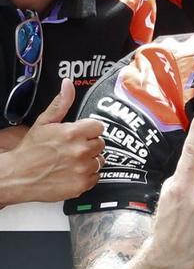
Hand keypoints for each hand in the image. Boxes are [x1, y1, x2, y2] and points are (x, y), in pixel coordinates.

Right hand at [11, 78, 104, 200]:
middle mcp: (80, 150)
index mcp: (73, 133)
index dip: (88, 130)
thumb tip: (68, 84)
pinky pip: (97, 176)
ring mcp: (82, 169)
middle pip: (100, 143)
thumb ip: (61, 103)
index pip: (99, 127)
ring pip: (99, 160)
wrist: (17, 176)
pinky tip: (72, 172)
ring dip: (89, 160)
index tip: (79, 134)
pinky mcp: (82, 184)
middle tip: (72, 148)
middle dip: (88, 144)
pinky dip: (87, 175)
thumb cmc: (30, 150)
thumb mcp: (44, 123)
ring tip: (71, 161)